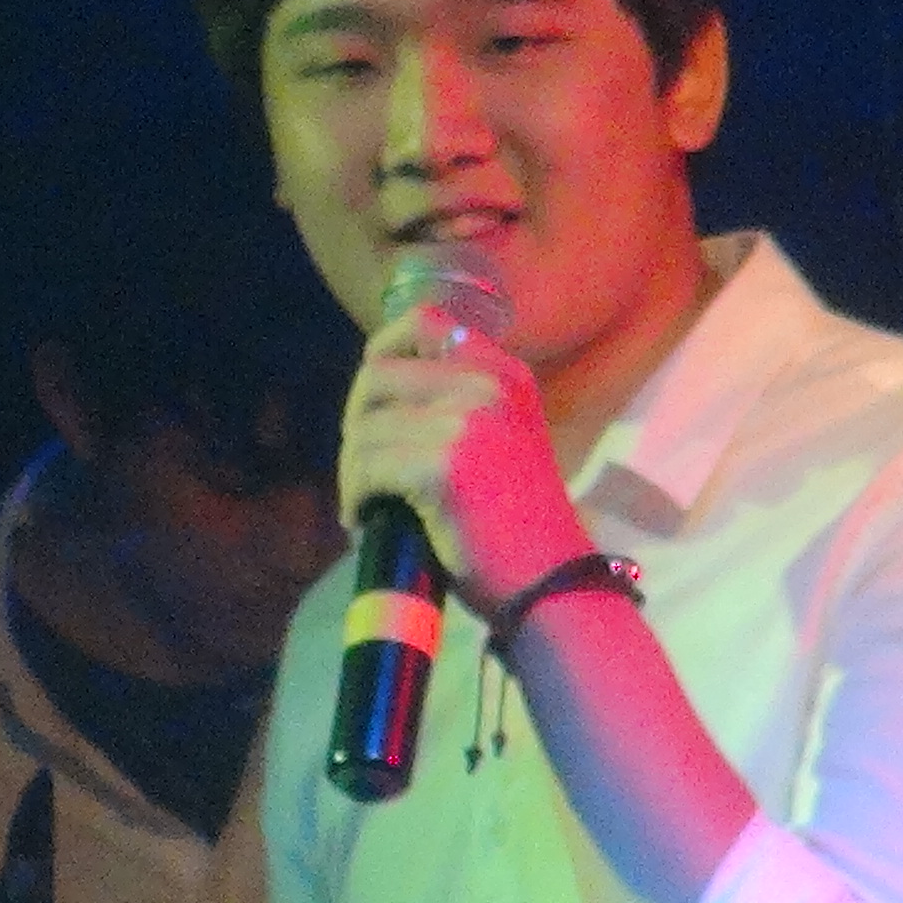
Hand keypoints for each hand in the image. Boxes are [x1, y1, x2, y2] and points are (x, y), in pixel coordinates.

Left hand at [336, 302, 587, 601]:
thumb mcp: (499, 441)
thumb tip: (378, 397)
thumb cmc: (519, 525)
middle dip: (355, 423)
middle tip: (361, 468)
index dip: (382, 351)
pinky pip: (367, 466)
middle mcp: (487, 384)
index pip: (425, 320)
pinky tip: (363, 519)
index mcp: (504, 372)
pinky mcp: (442, 465)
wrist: (550, 582)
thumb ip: (455, 406)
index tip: (371, 401)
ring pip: (366, 429)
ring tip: (363, 504)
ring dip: (352, 471)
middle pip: (378, 374)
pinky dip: (354, 495)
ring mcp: (466, 421)